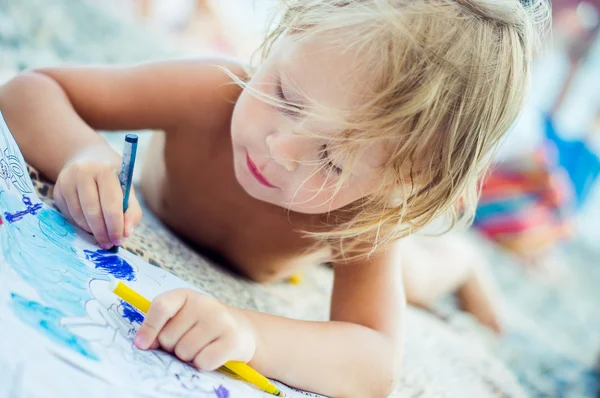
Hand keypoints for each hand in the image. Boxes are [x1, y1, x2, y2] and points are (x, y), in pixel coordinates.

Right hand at [53, 146, 141, 248]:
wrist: (88, 159)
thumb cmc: (113, 179)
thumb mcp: (127, 189)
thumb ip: (132, 211)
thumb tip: (126, 234)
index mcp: (105, 171)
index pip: (111, 205)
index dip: (116, 226)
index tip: (119, 240)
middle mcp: (83, 173)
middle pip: (93, 212)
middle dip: (103, 232)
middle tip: (109, 244)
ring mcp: (66, 181)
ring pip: (79, 216)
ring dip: (91, 231)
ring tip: (101, 236)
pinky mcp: (57, 191)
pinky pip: (69, 216)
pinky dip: (81, 225)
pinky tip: (90, 225)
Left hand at [134, 289, 256, 370]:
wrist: (240, 329)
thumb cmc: (202, 325)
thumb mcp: (181, 316)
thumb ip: (160, 325)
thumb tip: (142, 343)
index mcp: (186, 295)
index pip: (161, 307)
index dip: (148, 328)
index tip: (142, 345)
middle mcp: (204, 303)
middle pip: (168, 338)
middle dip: (173, 347)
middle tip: (188, 341)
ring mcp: (220, 320)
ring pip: (184, 353)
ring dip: (188, 357)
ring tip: (201, 346)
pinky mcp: (231, 340)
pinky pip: (202, 362)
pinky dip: (203, 364)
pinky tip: (212, 354)